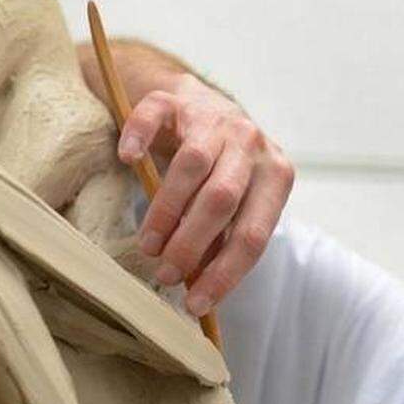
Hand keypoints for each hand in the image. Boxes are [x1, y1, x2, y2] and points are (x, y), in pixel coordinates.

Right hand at [117, 74, 292, 316]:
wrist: (200, 105)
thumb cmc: (222, 170)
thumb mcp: (237, 204)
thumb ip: (224, 240)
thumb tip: (202, 292)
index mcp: (275, 175)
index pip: (254, 234)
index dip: (225, 273)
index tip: (196, 304)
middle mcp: (250, 143)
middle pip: (223, 200)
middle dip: (192, 244)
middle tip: (166, 274)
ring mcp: (214, 117)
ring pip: (192, 165)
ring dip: (166, 211)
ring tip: (149, 245)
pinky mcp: (176, 99)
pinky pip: (154, 116)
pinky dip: (138, 138)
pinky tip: (127, 160)